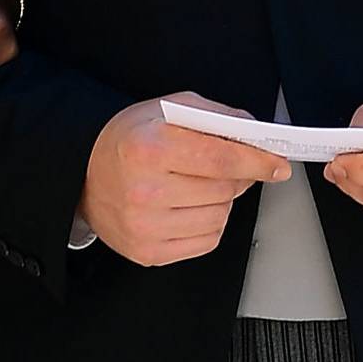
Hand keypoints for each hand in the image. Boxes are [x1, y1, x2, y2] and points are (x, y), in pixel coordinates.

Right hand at [77, 94, 290, 266]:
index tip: (278, 165)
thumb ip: (214, 116)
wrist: (84, 174)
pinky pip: (207, 240)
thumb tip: (256, 133)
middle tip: (223, 166)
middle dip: (236, 176)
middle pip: (224, 189)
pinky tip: (188, 207)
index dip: (257, 161)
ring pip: (220, 217)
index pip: (221, 157)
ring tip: (195, 185)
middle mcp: (144, 191)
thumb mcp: (167, 109)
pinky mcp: (149, 252)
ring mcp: (145, 227)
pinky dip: (208, 223)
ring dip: (221, 201)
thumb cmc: (129, 139)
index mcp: (148, 148)